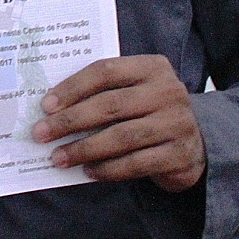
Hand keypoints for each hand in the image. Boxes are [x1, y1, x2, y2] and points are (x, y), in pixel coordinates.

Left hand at [30, 54, 205, 192]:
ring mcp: (177, 123)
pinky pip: (136, 163)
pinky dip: (108, 169)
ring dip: (84, 149)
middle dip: (70, 121)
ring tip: (58, 157)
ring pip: (121, 136)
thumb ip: (103, 92)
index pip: (105, 71)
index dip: (72, 87)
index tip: (45, 105)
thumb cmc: (149, 112)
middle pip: (110, 105)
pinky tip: (88, 171)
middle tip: (41, 133)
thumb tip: (52, 109)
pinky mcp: (179, 154)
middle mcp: (168, 91)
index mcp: (152, 67)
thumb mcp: (134, 91)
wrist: (197, 143)